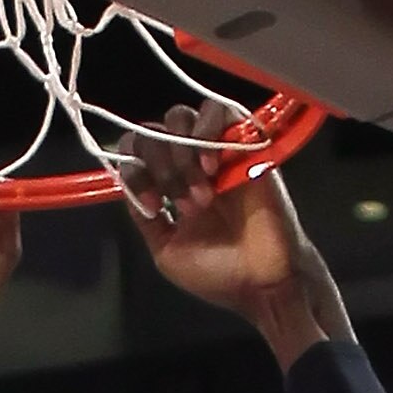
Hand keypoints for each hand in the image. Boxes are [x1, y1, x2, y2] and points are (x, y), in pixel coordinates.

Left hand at [118, 99, 334, 347]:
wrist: (263, 283)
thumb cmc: (219, 274)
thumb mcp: (167, 250)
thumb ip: (144, 219)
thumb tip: (129, 188)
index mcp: (168, 185)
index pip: (135, 152)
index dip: (135, 172)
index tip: (154, 207)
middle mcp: (188, 162)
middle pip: (152, 132)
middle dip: (160, 168)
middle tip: (184, 206)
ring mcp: (215, 150)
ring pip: (179, 118)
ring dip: (181, 154)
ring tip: (202, 193)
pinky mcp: (245, 142)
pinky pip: (218, 109)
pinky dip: (206, 132)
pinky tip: (212, 168)